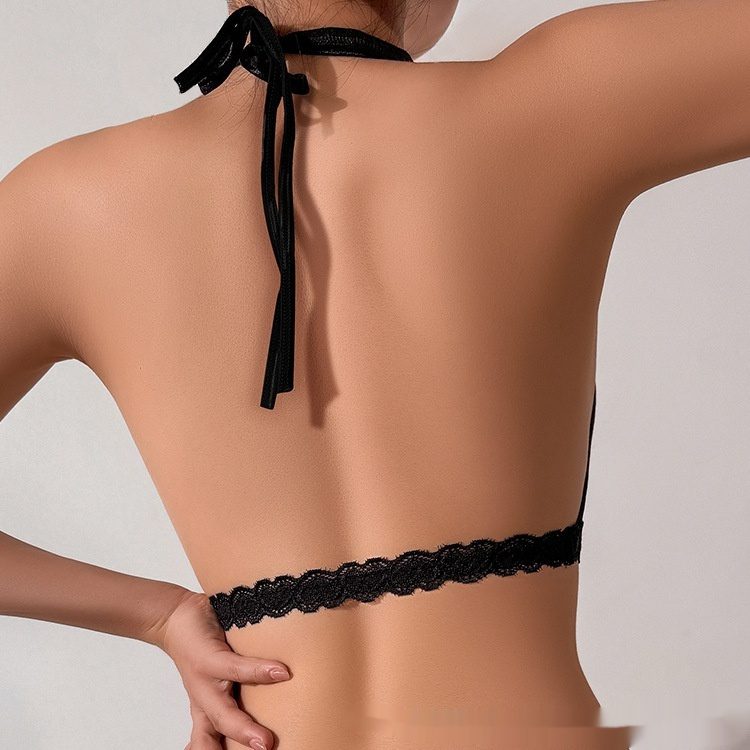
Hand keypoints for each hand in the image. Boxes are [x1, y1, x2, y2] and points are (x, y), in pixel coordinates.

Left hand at [154, 588, 290, 749]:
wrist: (175, 617)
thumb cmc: (203, 647)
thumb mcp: (218, 676)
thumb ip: (236, 693)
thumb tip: (281, 686)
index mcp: (207, 709)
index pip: (208, 742)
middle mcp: (204, 700)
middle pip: (216, 732)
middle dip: (236, 748)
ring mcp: (204, 681)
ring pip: (221, 712)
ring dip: (243, 727)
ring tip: (266, 740)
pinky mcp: (208, 657)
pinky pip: (235, 667)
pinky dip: (258, 671)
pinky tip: (279, 672)